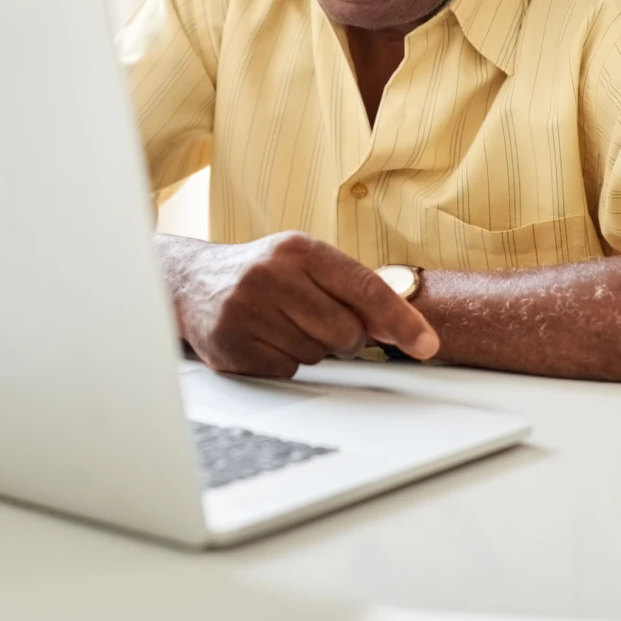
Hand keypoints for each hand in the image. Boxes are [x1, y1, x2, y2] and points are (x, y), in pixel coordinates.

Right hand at [161, 232, 438, 378]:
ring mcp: (247, 311)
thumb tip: (405, 329)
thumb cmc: (266, 274)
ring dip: (312, 349)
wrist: (193, 283)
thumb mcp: (308, 265)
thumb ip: (356, 291)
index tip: (427, 344)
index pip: (365, 288)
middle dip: (345, 338)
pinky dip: (286, 361)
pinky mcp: (231, 346)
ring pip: (316, 355)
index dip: (401, 320)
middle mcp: (272, 275)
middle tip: (320, 323)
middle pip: (345, 332)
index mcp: (300, 249)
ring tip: (285, 325)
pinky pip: (287, 371)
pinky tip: (266, 339)